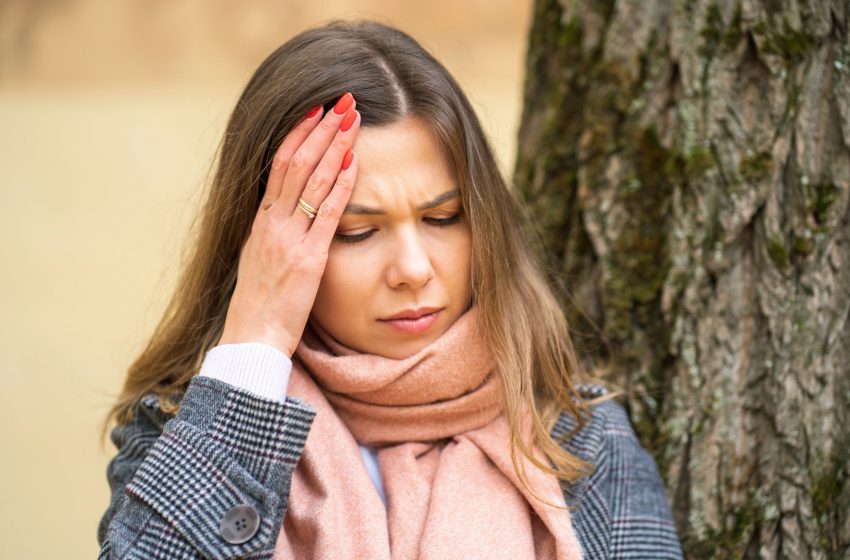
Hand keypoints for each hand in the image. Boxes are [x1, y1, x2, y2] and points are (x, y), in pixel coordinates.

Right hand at [218, 93, 360, 356]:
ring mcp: (288, 239)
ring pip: (310, 180)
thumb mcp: (260, 260)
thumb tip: (285, 212)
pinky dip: (340, 184)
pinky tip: (354, 161)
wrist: (252, 339)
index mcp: (260, 222)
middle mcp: (271, 223)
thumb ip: (273, 233)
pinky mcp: (308, 259)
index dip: (298, 135)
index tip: (315, 111)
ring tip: (351, 118)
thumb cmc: (260, 305)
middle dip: (319, 128)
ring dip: (333, 145)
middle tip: (340, 101)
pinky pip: (327, 214)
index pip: (278, 166)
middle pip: (294, 162)